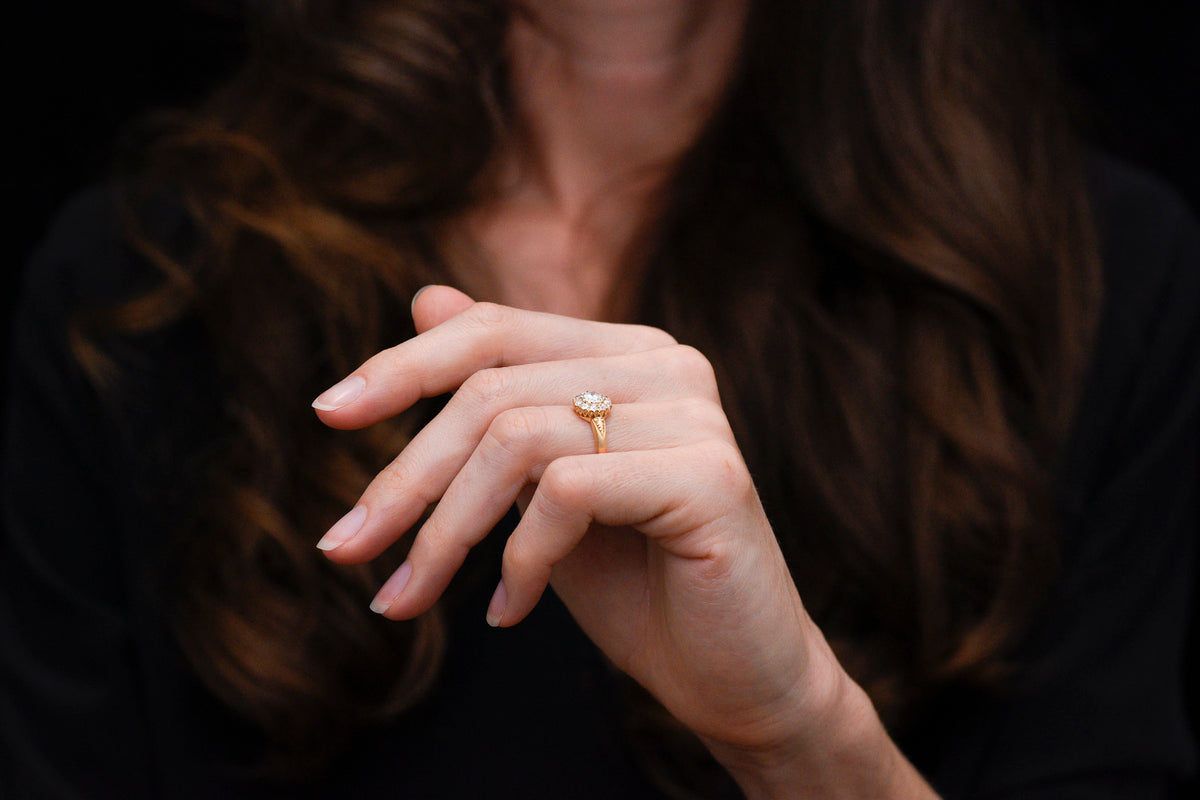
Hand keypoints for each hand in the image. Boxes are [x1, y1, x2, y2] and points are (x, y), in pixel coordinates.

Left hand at [313, 286, 933, 796]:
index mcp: (627, 353)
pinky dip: (519, 560)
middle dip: (402, 477)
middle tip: (345, 548)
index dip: (403, 366)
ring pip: (516, 439)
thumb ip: (494, 400)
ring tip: (407, 600)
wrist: (734, 676)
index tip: (326, 415)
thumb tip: (422, 298)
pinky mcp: (710, 474)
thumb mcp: (538, 488)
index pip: (494, 330)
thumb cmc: (634, 584)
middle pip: (490, 390)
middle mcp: (668, 364)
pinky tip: (509, 612)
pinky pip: (566, 492)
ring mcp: (694, 414)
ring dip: (443, 532)